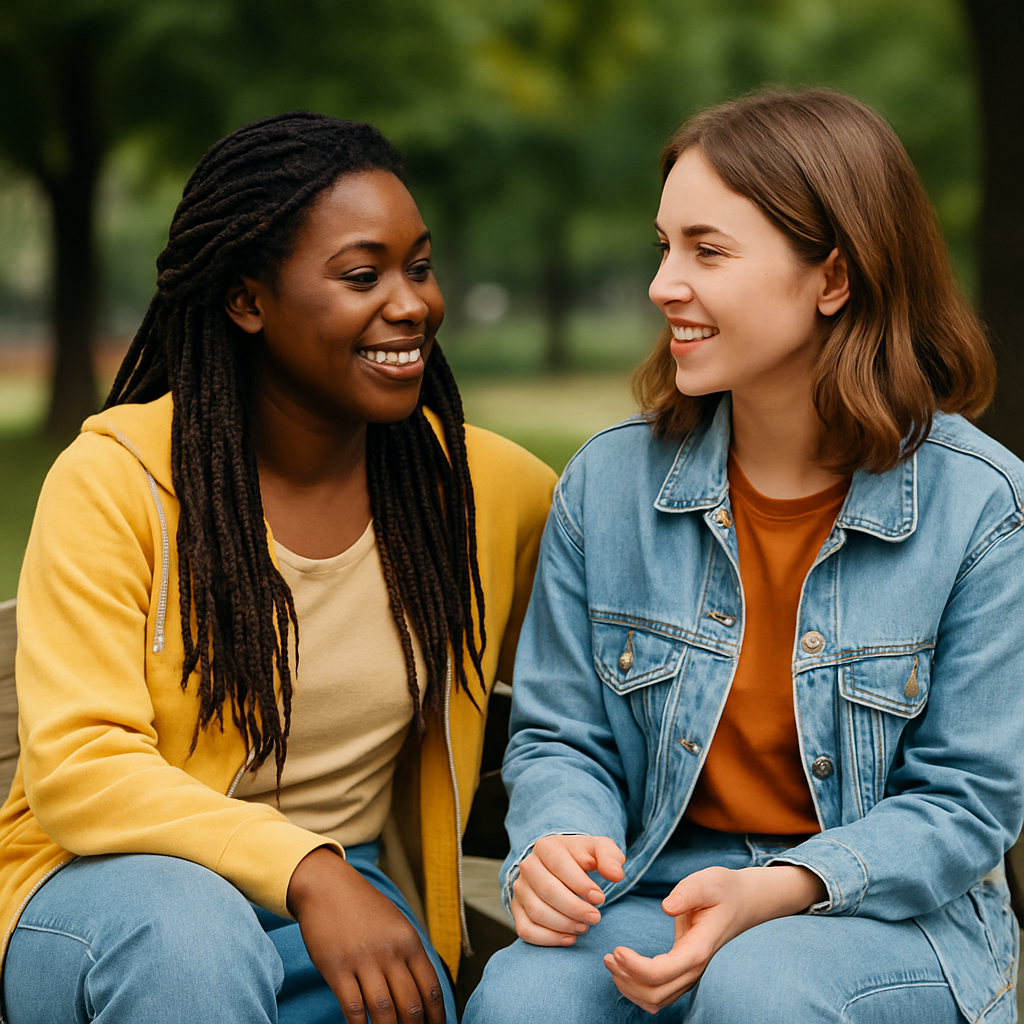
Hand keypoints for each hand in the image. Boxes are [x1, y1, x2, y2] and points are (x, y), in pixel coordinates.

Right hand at [287, 847, 444, 1023]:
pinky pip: (353, 1008)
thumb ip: (409, 953)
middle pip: (410, 1004)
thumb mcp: (395, 923)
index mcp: (408, 940)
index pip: (430, 987)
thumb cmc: (363, 907)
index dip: (437, 1016)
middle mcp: (389, 951)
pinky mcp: (336, 968)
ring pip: (383, 1011)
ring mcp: (362, 960)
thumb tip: (422, 991)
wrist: (327, 886)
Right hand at [510, 834, 624, 945]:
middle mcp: (528, 866)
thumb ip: (610, 857)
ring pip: (537, 911)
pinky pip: (526, 930)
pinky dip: (547, 939)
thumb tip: (616, 875)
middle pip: (547, 890)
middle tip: (595, 918)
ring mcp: (520, 889)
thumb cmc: (582, 858)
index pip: (559, 865)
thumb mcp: (600, 850)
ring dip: (563, 924)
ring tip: (584, 927)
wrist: (562, 864)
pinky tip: (569, 938)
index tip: (600, 898)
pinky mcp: (517, 909)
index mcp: (546, 846)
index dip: (580, 885)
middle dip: (575, 908)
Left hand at [603, 864, 825, 1012]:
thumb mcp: (707, 881)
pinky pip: (660, 994)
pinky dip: (638, 989)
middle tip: (608, 956)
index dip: (635, 967)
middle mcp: (695, 968)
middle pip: (656, 993)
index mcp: (698, 948)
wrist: (743, 901)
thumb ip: (687, 893)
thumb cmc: (723, 889)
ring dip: (630, 988)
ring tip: (611, 963)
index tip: (617, 949)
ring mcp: (691, 974)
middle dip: (627, 980)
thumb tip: (666, 906)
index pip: (662, 972)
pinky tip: (624, 970)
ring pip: (656, 1000)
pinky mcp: (685, 972)